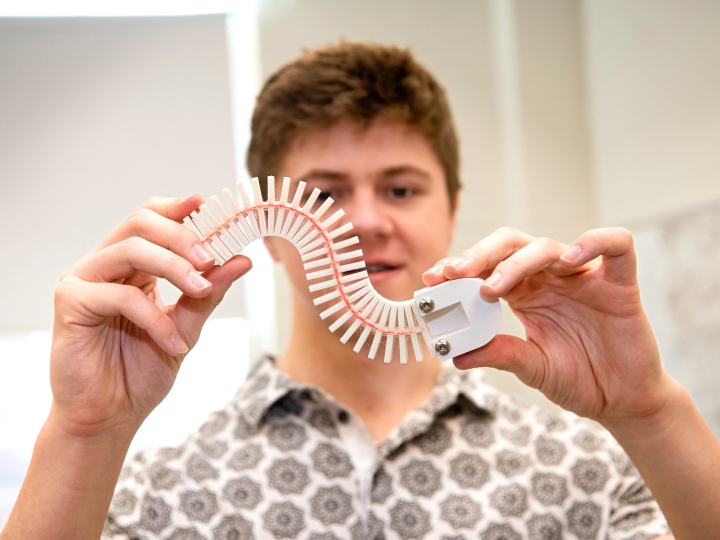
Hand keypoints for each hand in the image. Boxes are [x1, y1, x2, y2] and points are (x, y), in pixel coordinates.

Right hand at [49, 195, 251, 438]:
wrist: (111, 416)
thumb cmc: (140, 371)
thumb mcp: (186, 327)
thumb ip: (209, 293)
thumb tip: (241, 260)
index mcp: (132, 267)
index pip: (151, 220)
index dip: (177, 209)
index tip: (206, 205)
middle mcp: (105, 266)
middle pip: (140, 223)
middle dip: (182, 236)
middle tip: (211, 258)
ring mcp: (84, 281)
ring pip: (130, 249)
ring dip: (174, 267)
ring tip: (202, 291)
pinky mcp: (70, 302)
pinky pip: (119, 295)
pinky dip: (154, 317)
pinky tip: (173, 343)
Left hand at [422, 227, 675, 424]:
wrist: (621, 401)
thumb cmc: (577, 379)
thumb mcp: (531, 368)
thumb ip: (499, 354)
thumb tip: (454, 355)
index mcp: (525, 293)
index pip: (488, 266)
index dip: (460, 267)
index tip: (432, 279)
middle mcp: (550, 278)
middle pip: (511, 245)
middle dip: (479, 254)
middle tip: (453, 272)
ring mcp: (584, 277)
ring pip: (547, 246)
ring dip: (515, 262)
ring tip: (491, 287)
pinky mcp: (620, 284)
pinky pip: (616, 246)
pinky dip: (594, 243)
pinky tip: (568, 261)